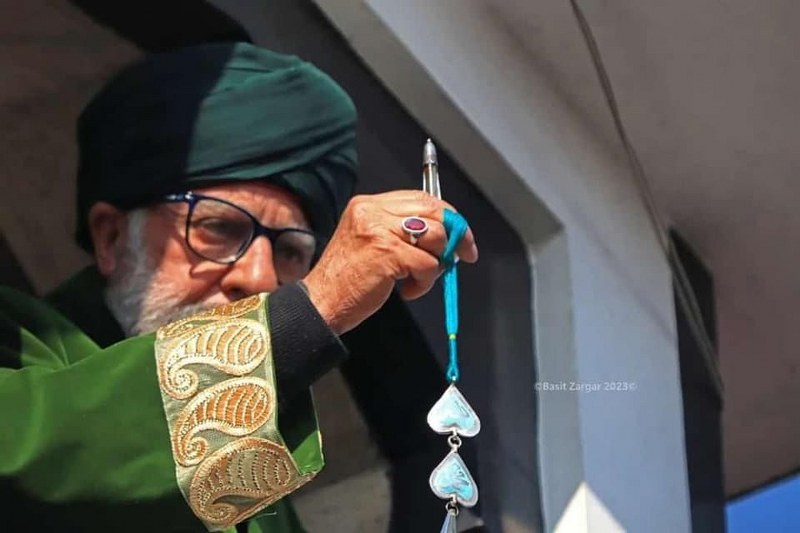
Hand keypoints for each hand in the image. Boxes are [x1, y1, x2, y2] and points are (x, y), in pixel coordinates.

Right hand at [302, 190, 477, 334]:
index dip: (447, 215)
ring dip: (435, 264)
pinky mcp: (387, 253)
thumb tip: (447, 235)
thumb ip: (402, 232)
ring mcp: (379, 231)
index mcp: (368, 205)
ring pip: (435, 238)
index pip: (421, 197)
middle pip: (433, 211)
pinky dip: (425, 282)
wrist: (320, 303)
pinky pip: (427, 264)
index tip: (461, 233)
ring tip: (417, 279)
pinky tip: (407, 291)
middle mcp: (372, 212)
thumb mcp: (371, 243)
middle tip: (462, 255)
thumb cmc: (347, 280)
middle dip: (457, 235)